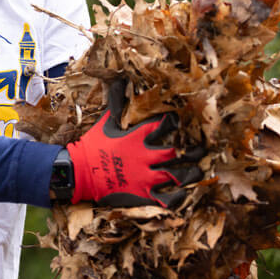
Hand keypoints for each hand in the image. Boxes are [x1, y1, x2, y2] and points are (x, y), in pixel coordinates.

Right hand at [65, 80, 202, 206]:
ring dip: (191, 172)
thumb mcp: (106, 122)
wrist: (79, 173)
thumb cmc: (93, 145)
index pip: (165, 125)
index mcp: (138, 137)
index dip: (176, 123)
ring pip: (180, 175)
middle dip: (192, 150)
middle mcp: (146, 156)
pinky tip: (183, 191)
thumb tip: (118, 80)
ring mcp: (146, 177)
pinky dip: (179, 196)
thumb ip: (116, 103)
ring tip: (197, 169)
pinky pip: (170, 199)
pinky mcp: (144, 194)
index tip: (180, 122)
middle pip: (179, 152)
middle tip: (200, 148)